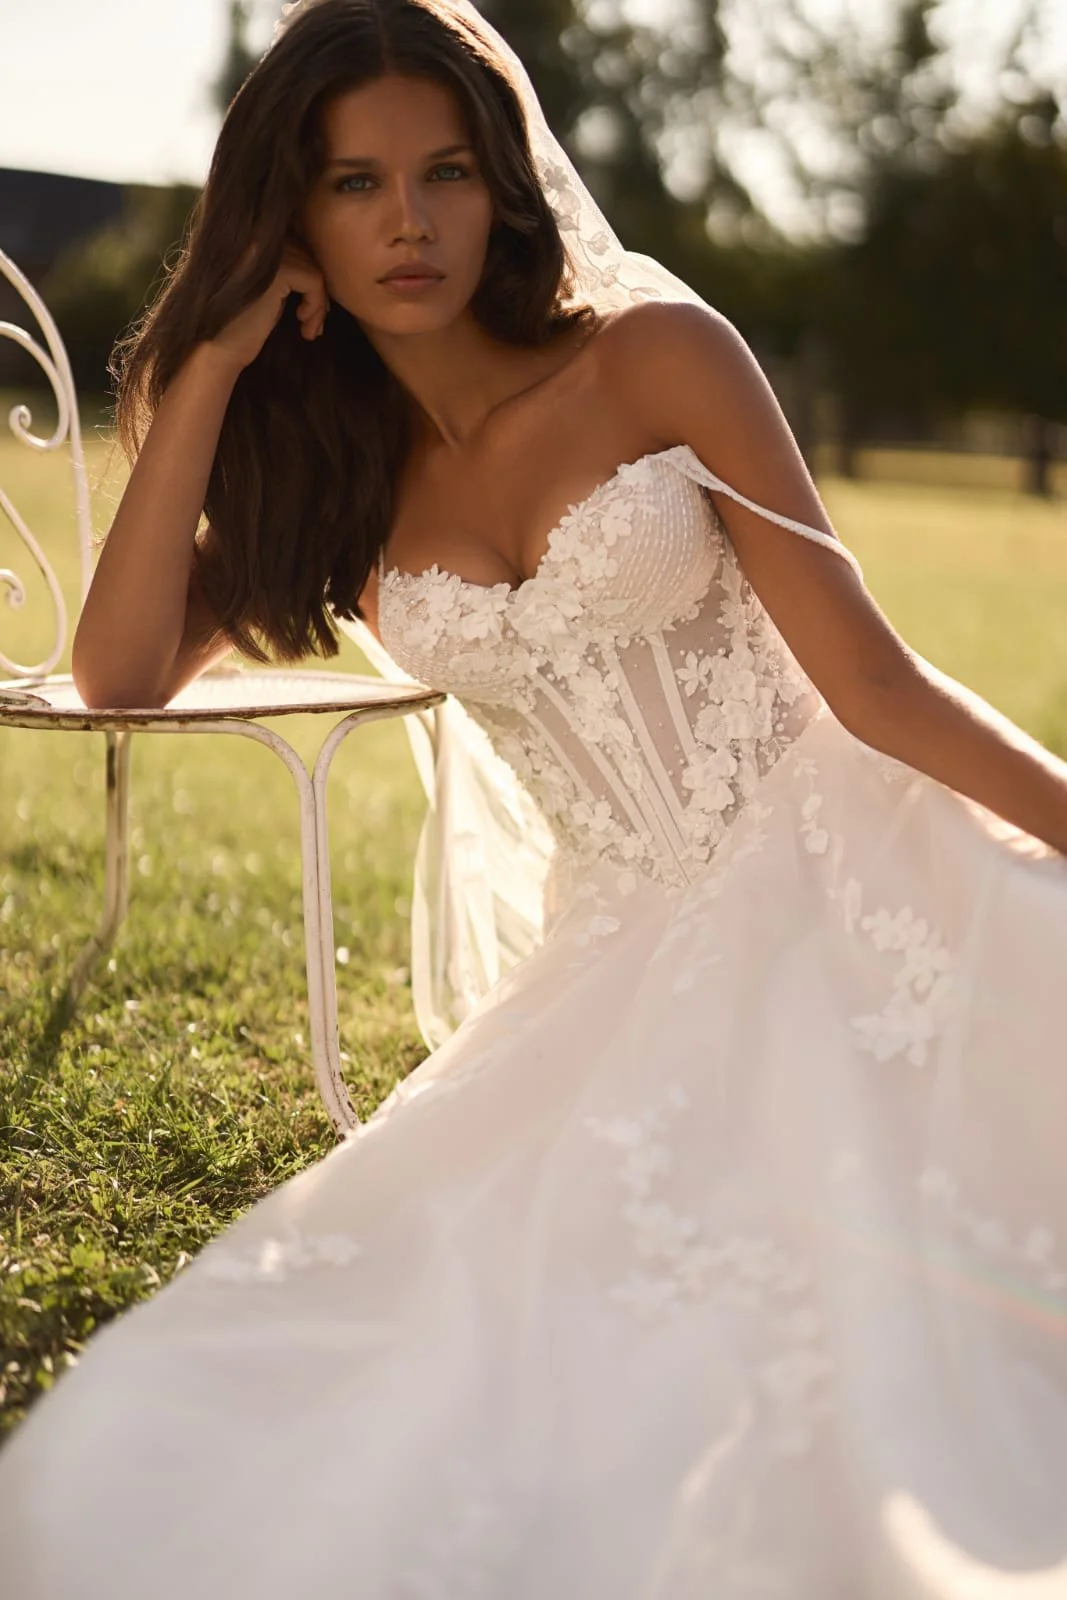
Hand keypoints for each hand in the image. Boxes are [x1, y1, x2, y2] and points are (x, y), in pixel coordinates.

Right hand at [206, 239, 329, 371]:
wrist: (216, 351)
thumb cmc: (239, 326)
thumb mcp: (263, 288)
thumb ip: (281, 267)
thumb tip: (317, 261)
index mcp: (246, 234)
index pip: (293, 242)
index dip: (305, 276)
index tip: (307, 309)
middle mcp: (254, 234)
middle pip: (305, 253)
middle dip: (315, 291)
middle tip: (312, 323)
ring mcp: (264, 250)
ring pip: (313, 268)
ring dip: (318, 303)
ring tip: (309, 328)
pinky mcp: (278, 270)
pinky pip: (314, 280)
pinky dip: (317, 305)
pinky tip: (304, 327)